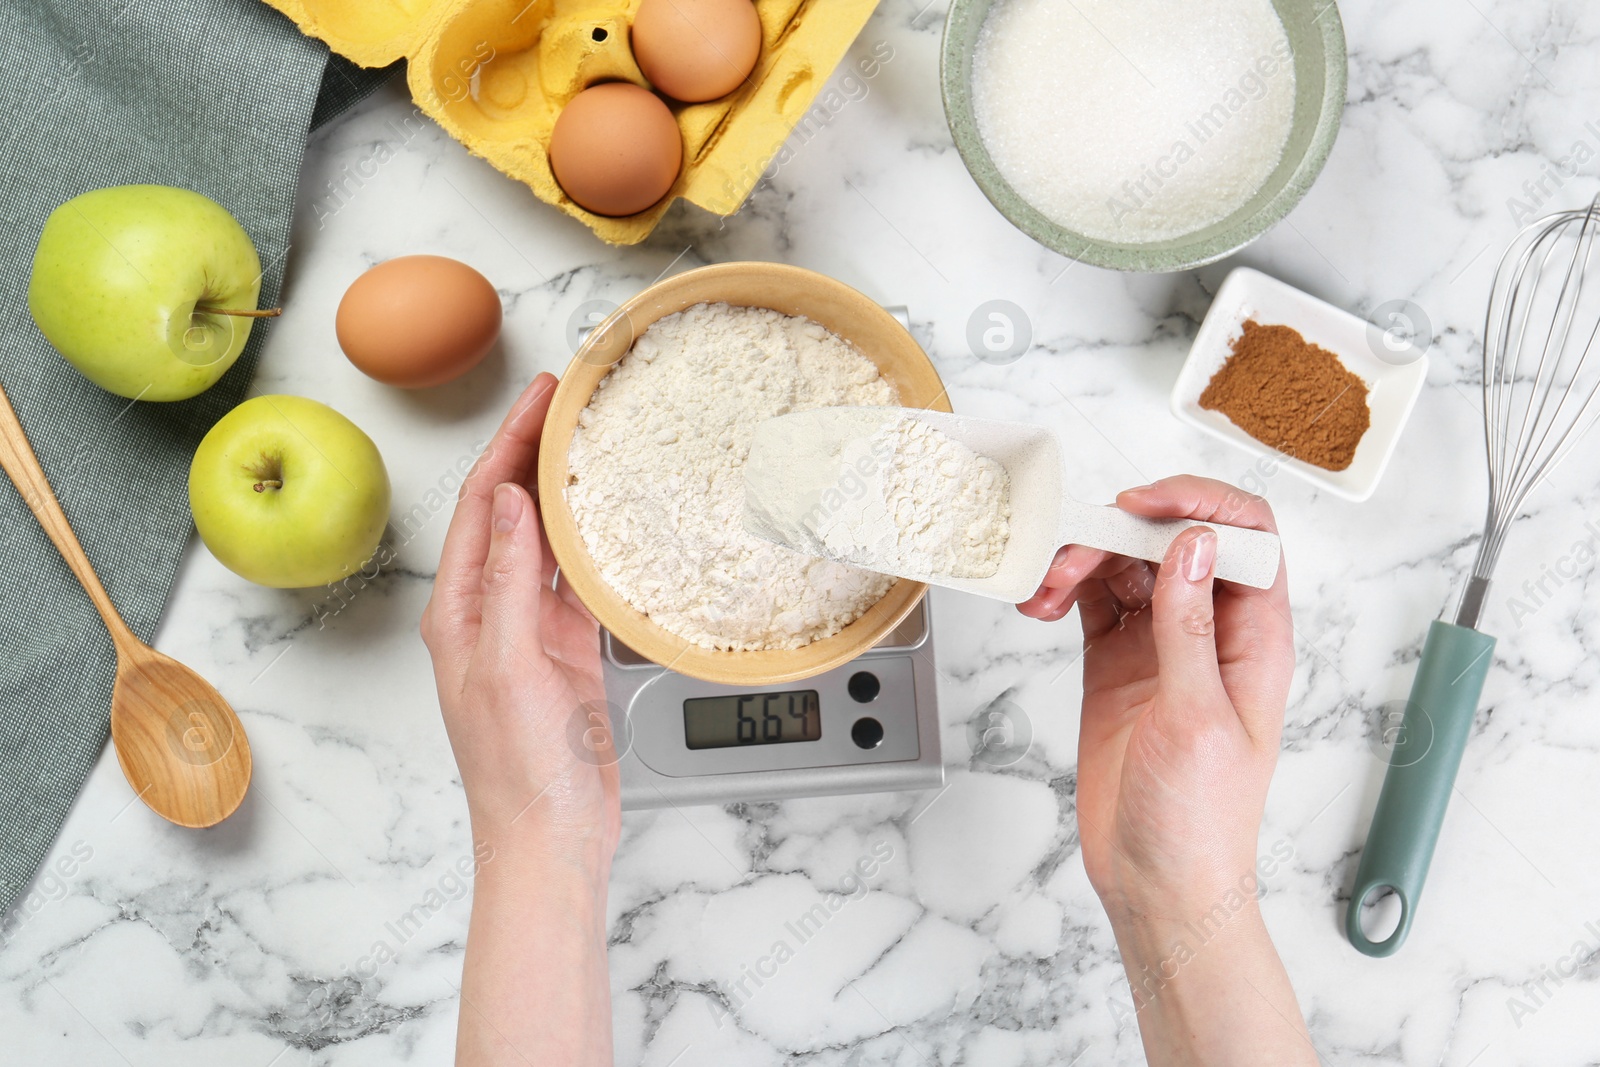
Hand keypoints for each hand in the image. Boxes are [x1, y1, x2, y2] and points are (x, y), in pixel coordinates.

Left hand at [421, 370, 619, 860]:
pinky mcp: (565, 651)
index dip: (508, 443)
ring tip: (592, 440)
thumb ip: (510, 582)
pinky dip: (592, 543)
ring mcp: (528, 631)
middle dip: (534, 451)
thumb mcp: (510, 668)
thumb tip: (512, 502)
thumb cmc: (518, 774)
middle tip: (571, 399)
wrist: (549, 840)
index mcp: (457, 612)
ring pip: (544, 540)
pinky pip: (577, 581)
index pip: (479, 504)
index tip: (541, 398)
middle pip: (509, 510)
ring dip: (564, 489)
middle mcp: (488, 613)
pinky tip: (612, 519)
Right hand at [1018, 476, 1311, 1065]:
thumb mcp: (1199, 719)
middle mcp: (1212, 630)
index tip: (1144, 506)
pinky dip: (1064, 589)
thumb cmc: (1202, 820)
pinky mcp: (1117, 662)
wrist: (1159, 883)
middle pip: (1173, 538)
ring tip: (1047, 589)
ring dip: (1083, 559)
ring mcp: (1161, 643)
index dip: (1199, 504)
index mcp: (1256, 637)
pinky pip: (1092, 600)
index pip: (1246, 536)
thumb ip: (1190, 627)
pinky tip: (1042, 603)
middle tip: (1075, 550)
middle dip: (1122, 530)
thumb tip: (1191, 546)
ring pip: (1126, 563)